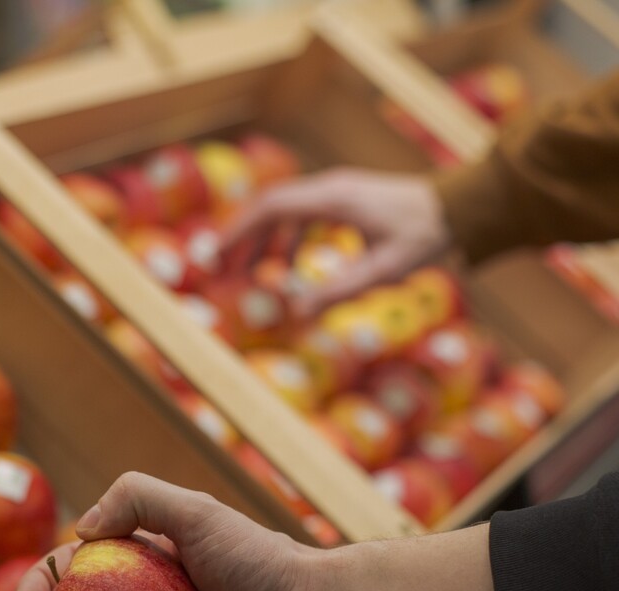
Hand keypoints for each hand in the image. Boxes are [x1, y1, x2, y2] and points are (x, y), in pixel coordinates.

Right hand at [222, 168, 452, 316]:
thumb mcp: (383, 270)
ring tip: (251, 271)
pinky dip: (286, 237)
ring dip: (263, 239)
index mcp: (333, 199)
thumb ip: (338, 291)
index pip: (271, 207)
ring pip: (284, 209)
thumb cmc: (426, 236)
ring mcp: (337, 190)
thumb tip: (296, 313)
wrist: (463, 207)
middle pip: (269, 205)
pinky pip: (302, 213)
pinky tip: (288, 264)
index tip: (216, 254)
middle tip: (221, 266)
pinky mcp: (346, 198)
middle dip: (242, 236)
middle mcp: (329, 188)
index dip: (238, 230)